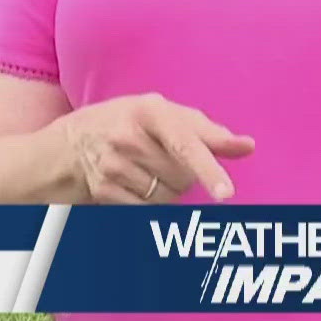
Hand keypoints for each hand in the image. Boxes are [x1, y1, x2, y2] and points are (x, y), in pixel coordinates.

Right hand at [55, 93, 253, 203]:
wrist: (71, 143)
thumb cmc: (132, 123)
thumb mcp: (168, 116)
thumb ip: (210, 133)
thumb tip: (248, 146)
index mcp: (150, 110)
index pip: (186, 144)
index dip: (208, 169)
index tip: (226, 193)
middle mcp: (128, 135)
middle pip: (182, 177)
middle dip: (185, 176)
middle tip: (165, 159)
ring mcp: (112, 164)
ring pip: (166, 197)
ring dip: (167, 191)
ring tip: (148, 170)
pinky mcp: (103, 189)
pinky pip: (145, 209)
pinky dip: (148, 203)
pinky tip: (134, 184)